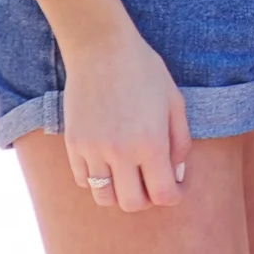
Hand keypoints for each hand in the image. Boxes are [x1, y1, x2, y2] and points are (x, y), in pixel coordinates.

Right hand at [60, 29, 191, 211]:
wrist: (101, 49)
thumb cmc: (144, 71)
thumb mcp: (174, 102)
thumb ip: (180, 141)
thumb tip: (177, 173)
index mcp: (150, 142)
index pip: (163, 194)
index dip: (174, 195)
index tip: (176, 186)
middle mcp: (120, 152)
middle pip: (132, 204)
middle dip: (147, 198)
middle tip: (153, 181)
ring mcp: (92, 150)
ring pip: (104, 198)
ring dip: (120, 193)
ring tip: (130, 174)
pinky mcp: (73, 145)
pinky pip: (84, 181)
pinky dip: (98, 180)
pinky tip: (109, 162)